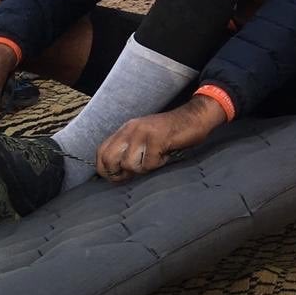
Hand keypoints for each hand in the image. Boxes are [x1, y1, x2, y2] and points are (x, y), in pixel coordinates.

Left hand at [96, 96, 225, 182]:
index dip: (104, 169)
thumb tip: (117, 173)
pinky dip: (158, 164)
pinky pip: (149, 163)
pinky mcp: (156, 138)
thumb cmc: (171, 133)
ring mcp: (142, 133)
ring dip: (143, 169)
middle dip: (119, 173)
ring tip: (155, 161)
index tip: (117, 177)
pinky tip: (165, 156)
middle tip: (134, 175)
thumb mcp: (144, 138)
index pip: (101, 152)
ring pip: (129, 164)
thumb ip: (129, 150)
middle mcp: (130, 129)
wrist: (194, 117)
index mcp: (125, 129)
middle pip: (109, 159)